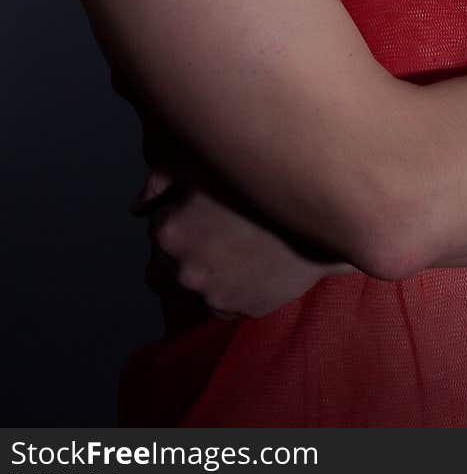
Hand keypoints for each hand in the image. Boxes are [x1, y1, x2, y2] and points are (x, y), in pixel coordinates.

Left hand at [131, 166, 357, 318]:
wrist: (323, 210)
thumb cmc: (262, 177)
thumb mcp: (206, 164)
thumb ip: (161, 181)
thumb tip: (136, 206)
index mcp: (170, 234)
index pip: (156, 231)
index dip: (178, 216)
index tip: (201, 208)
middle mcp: (185, 272)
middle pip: (165, 268)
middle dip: (184, 251)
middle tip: (214, 231)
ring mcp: (214, 296)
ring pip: (195, 288)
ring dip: (206, 272)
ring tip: (235, 247)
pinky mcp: (243, 310)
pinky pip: (225, 303)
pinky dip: (232, 288)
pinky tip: (252, 263)